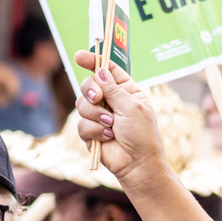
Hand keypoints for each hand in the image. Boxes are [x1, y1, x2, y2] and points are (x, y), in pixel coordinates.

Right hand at [73, 51, 167, 183]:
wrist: (138, 164)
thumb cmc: (142, 134)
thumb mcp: (131, 106)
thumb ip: (113, 88)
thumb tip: (100, 71)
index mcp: (126, 91)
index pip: (107, 70)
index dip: (93, 61)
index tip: (79, 56)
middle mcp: (111, 101)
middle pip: (89, 84)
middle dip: (91, 91)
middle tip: (99, 99)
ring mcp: (99, 116)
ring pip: (81, 104)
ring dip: (95, 114)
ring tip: (111, 125)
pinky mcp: (90, 132)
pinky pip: (81, 124)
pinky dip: (94, 130)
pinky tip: (108, 138)